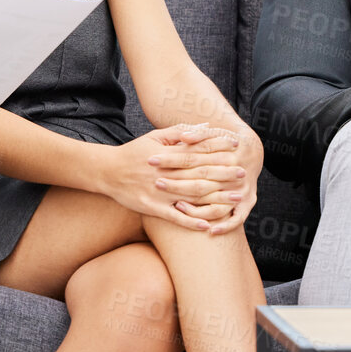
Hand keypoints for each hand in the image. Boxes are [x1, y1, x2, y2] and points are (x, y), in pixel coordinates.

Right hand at [101, 124, 246, 230]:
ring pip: (192, 196)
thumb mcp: (155, 137)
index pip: (198, 149)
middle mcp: (166, 173)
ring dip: (216, 198)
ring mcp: (160, 192)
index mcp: (168, 154)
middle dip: (223, 173)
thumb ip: (181, 132)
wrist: (107, 171)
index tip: (236, 146)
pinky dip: (191, 221)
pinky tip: (207, 225)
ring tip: (235, 199)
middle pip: (200, 172)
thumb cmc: (134, 152)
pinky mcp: (152, 208)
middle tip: (243, 174)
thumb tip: (207, 126)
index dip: (218, 147)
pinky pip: (175, 217)